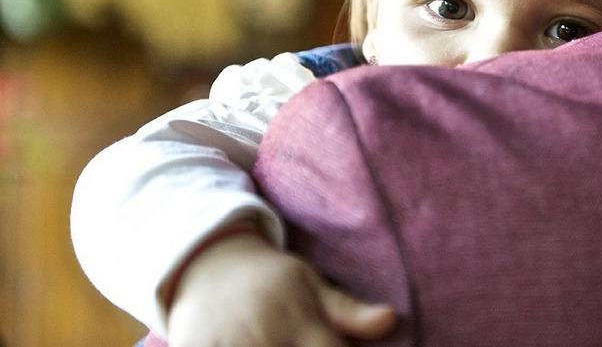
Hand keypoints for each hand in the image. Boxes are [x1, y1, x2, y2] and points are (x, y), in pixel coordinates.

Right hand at [166, 233, 395, 346]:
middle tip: (295, 340)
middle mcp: (264, 336)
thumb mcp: (311, 286)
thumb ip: (351, 313)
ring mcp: (228, 346)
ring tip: (273, 341)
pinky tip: (246, 343)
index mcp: (299, 320)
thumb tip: (391, 320)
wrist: (208, 265)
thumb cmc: (271, 282)